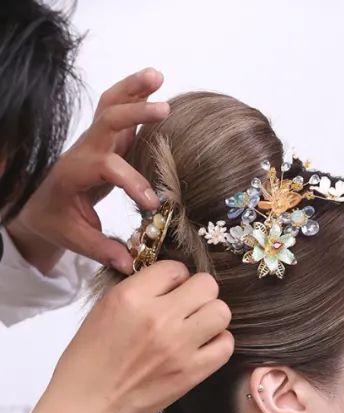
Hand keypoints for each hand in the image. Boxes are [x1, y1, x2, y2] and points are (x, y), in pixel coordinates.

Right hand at [0, 261, 232, 412]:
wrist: (91, 404)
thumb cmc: (90, 358)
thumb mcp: (104, 309)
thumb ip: (138, 292)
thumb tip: (167, 283)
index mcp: (132, 297)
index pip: (174, 268)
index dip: (175, 277)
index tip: (169, 290)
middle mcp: (159, 317)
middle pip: (207, 285)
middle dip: (199, 292)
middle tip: (189, 306)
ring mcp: (179, 346)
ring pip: (221, 312)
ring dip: (213, 316)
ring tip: (198, 326)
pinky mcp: (193, 372)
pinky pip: (225, 346)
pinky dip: (219, 343)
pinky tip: (203, 346)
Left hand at [6, 68, 168, 274]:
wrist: (38, 202)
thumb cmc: (55, 220)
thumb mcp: (74, 239)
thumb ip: (102, 250)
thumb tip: (131, 265)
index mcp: (77, 172)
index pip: (108, 168)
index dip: (132, 182)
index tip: (152, 204)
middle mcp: (85, 149)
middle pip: (108, 120)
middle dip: (136, 113)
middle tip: (165, 111)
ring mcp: (94, 140)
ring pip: (111, 104)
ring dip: (134, 89)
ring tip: (158, 76)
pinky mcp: (104, 139)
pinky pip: (116, 108)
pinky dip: (134, 92)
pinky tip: (154, 83)